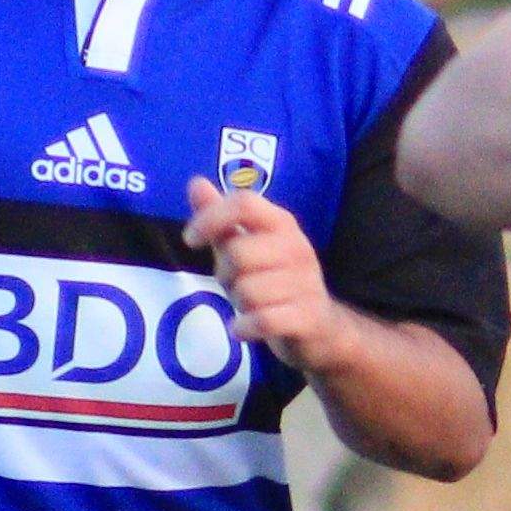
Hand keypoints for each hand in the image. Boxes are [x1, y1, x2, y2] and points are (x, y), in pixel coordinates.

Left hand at [184, 177, 346, 367]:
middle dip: (226, 275)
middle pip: (238, 253)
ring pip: (247, 291)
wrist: (320, 327)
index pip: (244, 204)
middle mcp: (296, 247)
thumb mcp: (246, 247)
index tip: (190, 239)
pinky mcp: (307, 316)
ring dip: (239, 304)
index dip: (211, 218)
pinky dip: (245, 327)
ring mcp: (305, 282)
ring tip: (251, 306)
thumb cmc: (273, 282)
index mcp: (281, 223)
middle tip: (237, 285)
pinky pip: (264, 320)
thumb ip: (221, 219)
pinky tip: (243, 328)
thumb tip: (195, 182)